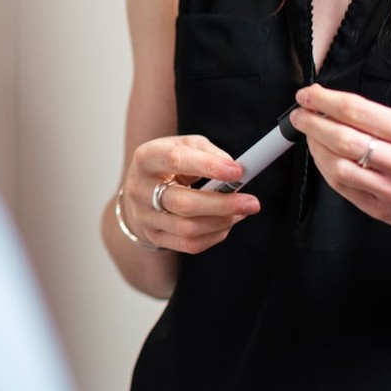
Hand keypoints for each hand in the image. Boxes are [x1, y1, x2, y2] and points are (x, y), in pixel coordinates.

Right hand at [120, 135, 260, 253]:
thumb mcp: (184, 145)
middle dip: (222, 204)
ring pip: (188, 228)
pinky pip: (189, 244)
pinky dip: (214, 235)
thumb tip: (233, 169)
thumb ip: (208, 152)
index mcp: (146, 158)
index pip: (175, 160)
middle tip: (252, 202)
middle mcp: (139, 189)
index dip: (208, 166)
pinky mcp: (153, 236)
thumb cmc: (168, 164)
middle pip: (183, 203)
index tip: (238, 171)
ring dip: (222, 222)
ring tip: (242, 211)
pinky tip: (226, 223)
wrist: (140, 190)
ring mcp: (144, 216)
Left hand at [291, 85, 390, 237]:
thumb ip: (376, 119)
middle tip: (300, 114)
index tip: (308, 94)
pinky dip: (325, 168)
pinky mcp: (380, 210)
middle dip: (313, 123)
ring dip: (315, 147)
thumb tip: (331, 106)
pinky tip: (321, 156)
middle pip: (343, 139)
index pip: (358, 112)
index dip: (325, 101)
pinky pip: (342, 187)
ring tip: (309, 135)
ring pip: (338, 167)